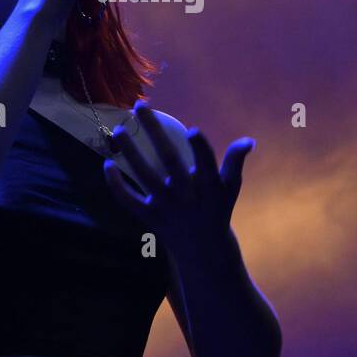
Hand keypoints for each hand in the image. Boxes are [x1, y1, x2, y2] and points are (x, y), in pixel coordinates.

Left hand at [102, 101, 255, 256]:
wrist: (203, 251)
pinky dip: (116, 185)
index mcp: (209, 186)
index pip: (206, 164)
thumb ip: (235, 161)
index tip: (193, 130)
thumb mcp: (231, 187)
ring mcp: (166, 206)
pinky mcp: (150, 216)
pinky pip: (129, 200)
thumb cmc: (218, 209)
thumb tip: (248, 141)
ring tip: (119, 129)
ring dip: (130, 152)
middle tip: (139, 106)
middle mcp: (186, 195)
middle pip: (168, 159)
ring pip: (145, 175)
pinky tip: (107, 165)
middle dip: (154, 132)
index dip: (200, 148)